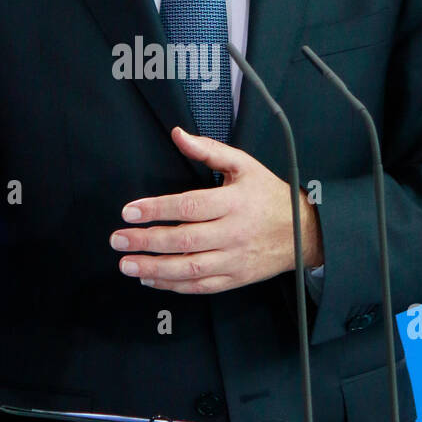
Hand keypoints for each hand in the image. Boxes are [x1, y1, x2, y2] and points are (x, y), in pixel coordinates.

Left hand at [109, 126, 323, 293]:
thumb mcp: (244, 165)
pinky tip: (151, 279)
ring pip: (189, 268)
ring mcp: (234, 259)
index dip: (156, 209)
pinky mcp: (235, 278)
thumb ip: (209, 150)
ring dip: (154, 268)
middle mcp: (233, 232)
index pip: (189, 205)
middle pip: (184, 239)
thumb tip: (178, 135)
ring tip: (127, 264)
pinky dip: (174, 285)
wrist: (303, 232)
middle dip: (147, 241)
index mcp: (234, 201)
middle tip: (118, 239)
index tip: (129, 211)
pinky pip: (200, 286)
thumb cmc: (268, 195)